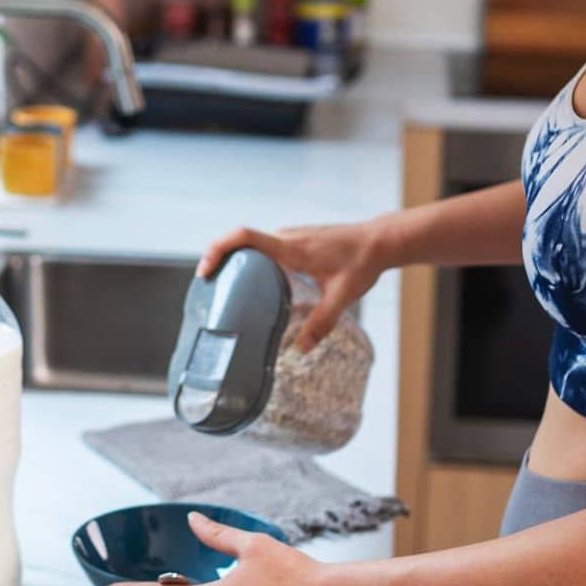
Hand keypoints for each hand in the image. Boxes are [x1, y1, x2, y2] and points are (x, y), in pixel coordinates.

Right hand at [198, 220, 388, 351]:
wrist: (379, 241)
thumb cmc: (361, 263)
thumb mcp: (342, 296)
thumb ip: (322, 323)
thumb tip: (301, 350)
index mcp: (291, 248)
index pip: (245, 237)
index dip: (219, 248)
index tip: (206, 269)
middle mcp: (287, 237)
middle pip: (242, 242)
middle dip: (220, 259)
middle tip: (209, 288)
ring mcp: (291, 236)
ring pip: (254, 245)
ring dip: (237, 260)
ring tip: (227, 288)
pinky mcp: (297, 239)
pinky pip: (267, 247)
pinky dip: (254, 261)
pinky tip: (258, 284)